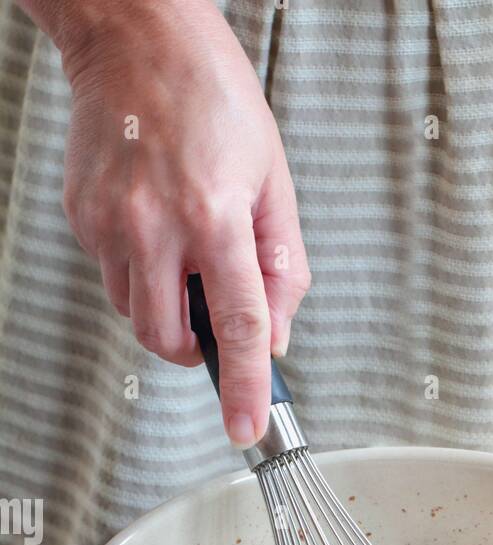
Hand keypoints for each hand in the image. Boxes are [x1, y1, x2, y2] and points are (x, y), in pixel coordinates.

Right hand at [60, 0, 309, 444]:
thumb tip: (275, 336)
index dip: (243, 387)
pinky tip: (155, 226)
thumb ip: (283, 267)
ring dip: (167, 310)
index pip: (237, 326)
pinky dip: (141, 274)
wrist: (137, 39)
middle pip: (169, 340)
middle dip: (194, 349)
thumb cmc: (213, 97)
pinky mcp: (82, 217)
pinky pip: (113, 278)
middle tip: (212, 317)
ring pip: (136, 317)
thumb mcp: (274, 180)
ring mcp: (110, 223)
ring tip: (185, 253)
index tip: (246, 430)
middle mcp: (155, 225)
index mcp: (214, 216)